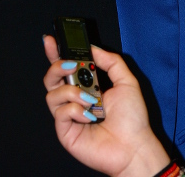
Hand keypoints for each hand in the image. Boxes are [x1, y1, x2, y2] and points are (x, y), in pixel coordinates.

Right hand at [43, 36, 169, 176]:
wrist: (134, 147)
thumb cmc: (132, 119)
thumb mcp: (126, 81)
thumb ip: (111, 61)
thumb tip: (92, 48)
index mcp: (86, 86)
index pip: (64, 67)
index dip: (54, 52)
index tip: (50, 39)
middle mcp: (74, 99)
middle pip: (50, 77)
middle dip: (56, 66)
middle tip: (71, 66)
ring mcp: (68, 115)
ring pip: (52, 93)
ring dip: (70, 91)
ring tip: (90, 99)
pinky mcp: (65, 131)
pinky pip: (60, 112)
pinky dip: (75, 110)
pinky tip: (89, 117)